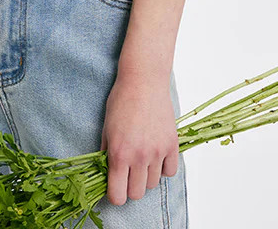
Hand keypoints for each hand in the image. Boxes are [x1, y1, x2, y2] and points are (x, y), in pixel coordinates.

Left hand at [100, 72, 179, 205]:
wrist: (143, 80)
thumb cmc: (121, 100)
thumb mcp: (106, 128)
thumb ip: (105, 154)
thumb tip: (105, 175)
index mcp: (119, 154)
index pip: (118, 196)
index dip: (115, 195)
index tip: (114, 186)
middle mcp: (139, 157)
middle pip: (137, 194)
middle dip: (130, 187)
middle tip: (127, 172)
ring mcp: (158, 152)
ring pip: (153, 184)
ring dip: (146, 176)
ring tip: (141, 157)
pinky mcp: (172, 145)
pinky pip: (170, 172)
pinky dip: (163, 168)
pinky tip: (155, 155)